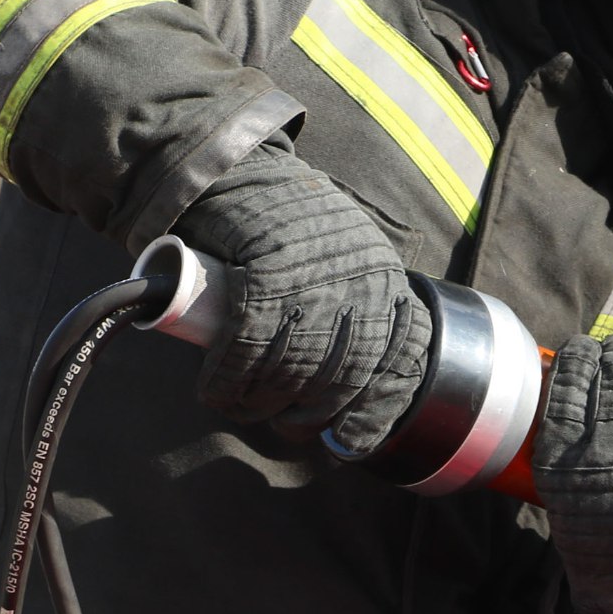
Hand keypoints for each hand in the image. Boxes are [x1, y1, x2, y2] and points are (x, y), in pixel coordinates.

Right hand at [170, 142, 431, 453]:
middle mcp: (362, 284)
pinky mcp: (264, 278)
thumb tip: (351, 386)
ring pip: (291, 369)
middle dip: (310, 414)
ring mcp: (315, 282)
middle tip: (285, 426)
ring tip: (244, 409)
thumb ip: (358, 306)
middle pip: (341, 376)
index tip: (348, 444)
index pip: (397, 363)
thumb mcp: (348, 259)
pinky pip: (247, 349)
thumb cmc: (290, 224)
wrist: (239, 170)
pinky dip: (227, 380)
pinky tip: (216, 394)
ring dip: (262, 404)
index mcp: (387, 282)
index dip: (373, 413)